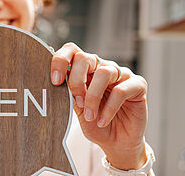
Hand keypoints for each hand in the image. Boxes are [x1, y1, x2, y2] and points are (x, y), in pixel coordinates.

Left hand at [51, 43, 147, 169]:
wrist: (116, 142)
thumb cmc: (95, 123)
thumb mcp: (77, 110)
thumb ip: (69, 94)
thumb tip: (58, 83)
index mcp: (85, 69)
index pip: (71, 51)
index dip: (60, 61)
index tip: (55, 81)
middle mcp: (102, 67)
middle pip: (85, 57)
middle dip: (76, 81)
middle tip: (77, 102)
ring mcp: (121, 74)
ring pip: (103, 72)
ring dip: (92, 97)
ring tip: (90, 115)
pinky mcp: (138, 85)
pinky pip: (121, 90)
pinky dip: (108, 108)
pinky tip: (102, 121)